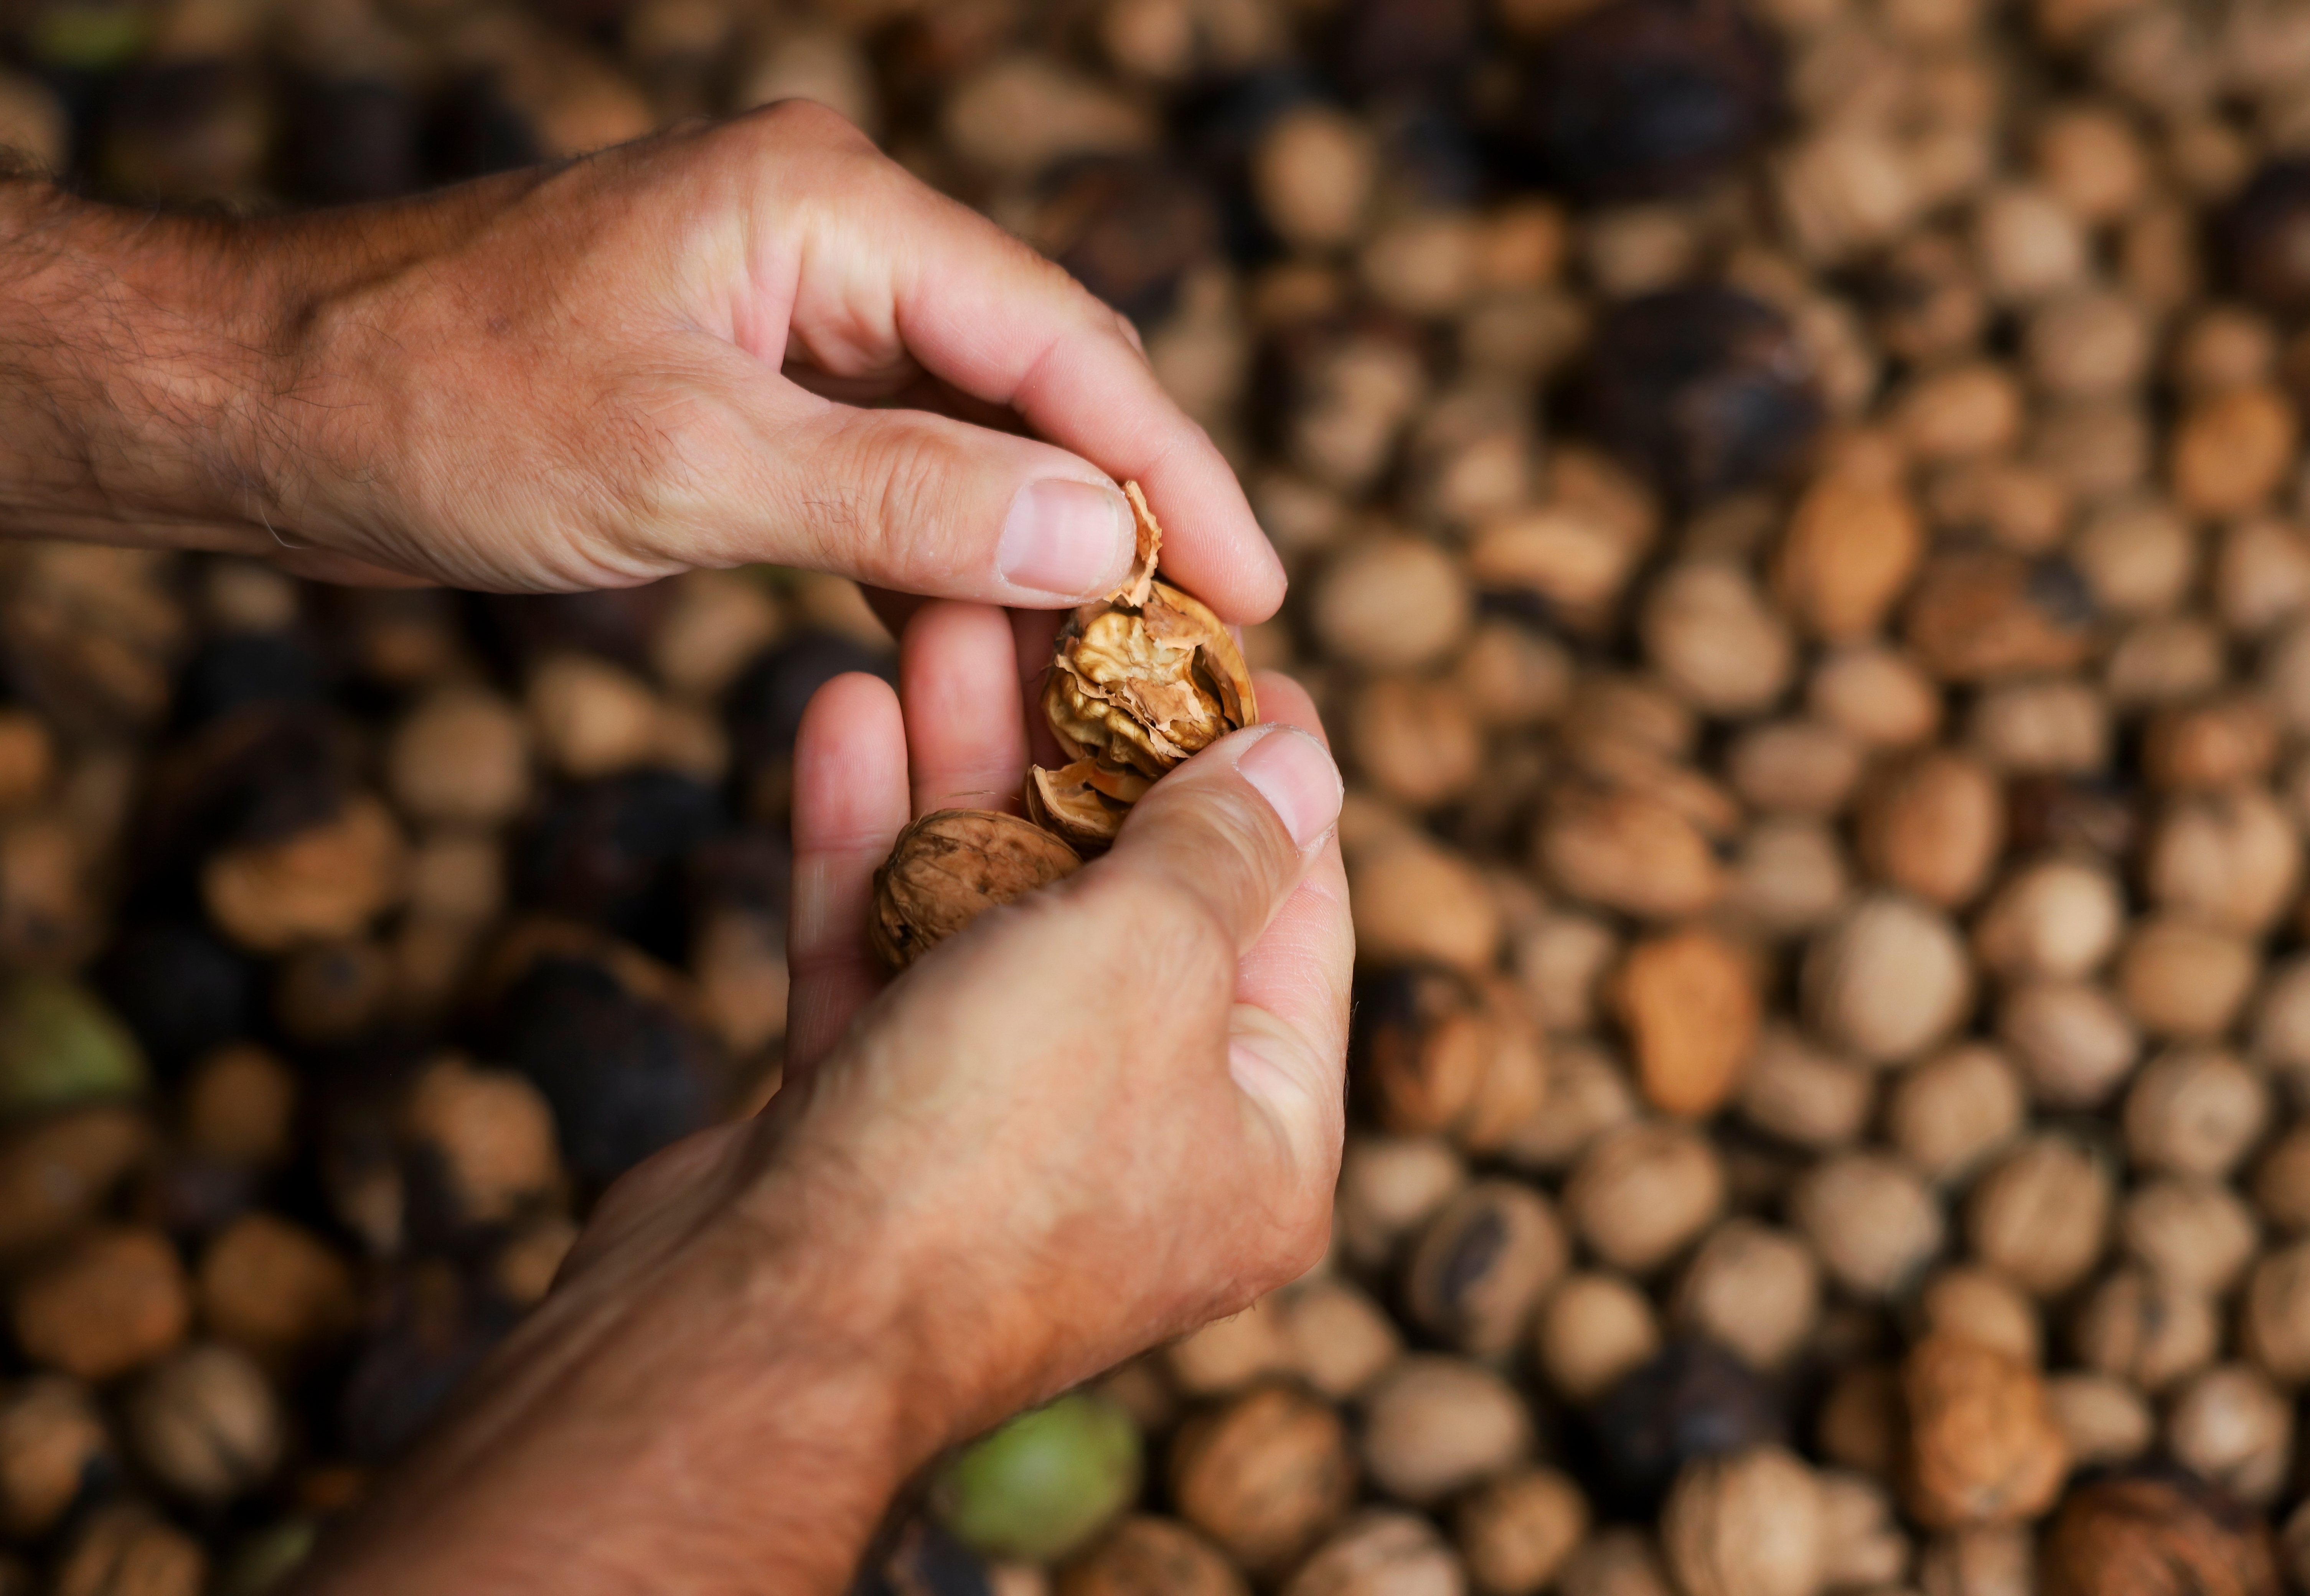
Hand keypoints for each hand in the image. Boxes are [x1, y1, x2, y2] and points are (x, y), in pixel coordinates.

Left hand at [0, 103, 1283, 621]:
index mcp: (831, 212)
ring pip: (972, 441)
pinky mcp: (754, 396)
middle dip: (1125, 520)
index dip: (1172, 474)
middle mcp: (833, 246)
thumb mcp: (685, 464)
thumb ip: (902, 495)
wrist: (266, 405)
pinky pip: (893, 478)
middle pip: (1036, 386)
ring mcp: (794, 321)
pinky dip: (945, 566)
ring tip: (1121, 679)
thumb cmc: (439, 403)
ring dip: (1038, 559)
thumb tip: (1099, 534)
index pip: (1060, 344)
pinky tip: (996, 654)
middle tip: (1208, 659)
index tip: (1257, 591)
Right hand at [295, 604, 1352, 1595]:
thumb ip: (1225, 853)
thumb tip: (1304, 767)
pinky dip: (867, 843)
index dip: (1263, 766)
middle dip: (1074, 740)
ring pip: (993, 909)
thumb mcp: (1152, 963)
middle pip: (1129, 899)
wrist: (752, 1335)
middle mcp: (1138, 1142)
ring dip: (958, 762)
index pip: (1294, 914)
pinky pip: (890, 956)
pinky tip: (844, 709)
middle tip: (1045, 599)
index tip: (1226, 644)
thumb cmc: (987, 1153)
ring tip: (933, 612)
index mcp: (1260, 1141)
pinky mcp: (871, 1123)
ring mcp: (997, 1135)